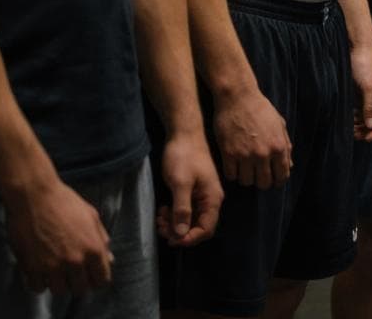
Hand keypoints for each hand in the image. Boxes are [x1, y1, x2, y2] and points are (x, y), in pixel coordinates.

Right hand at [3, 177, 113, 294]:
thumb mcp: (91, 216)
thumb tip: (109, 258)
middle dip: (78, 282)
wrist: (34, 195)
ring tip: (54, 270)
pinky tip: (40, 270)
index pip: (101, 281)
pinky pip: (38, 288)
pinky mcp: (32, 267)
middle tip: (71, 272)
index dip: (96, 279)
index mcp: (93, 249)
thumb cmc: (64, 202)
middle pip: (81, 289)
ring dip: (58, 282)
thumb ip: (101, 239)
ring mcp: (53, 266)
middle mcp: (75, 261)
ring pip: (60, 291)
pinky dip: (39, 282)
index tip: (90, 275)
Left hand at [157, 128, 221, 246]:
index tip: (171, 239)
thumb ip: (182, 210)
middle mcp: (210, 200)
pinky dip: (173, 214)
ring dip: (174, 224)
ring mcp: (201, 196)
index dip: (189, 238)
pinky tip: (162, 210)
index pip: (206, 229)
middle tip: (160, 228)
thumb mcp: (180, 184)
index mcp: (212, 199)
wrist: (184, 133)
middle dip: (179, 232)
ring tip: (159, 218)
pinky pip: (184, 211)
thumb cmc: (183, 157)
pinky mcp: (192, 192)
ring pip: (189, 220)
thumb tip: (180, 234)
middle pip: (197, 226)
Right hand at [212, 87, 292, 188]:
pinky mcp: (228, 153)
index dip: (278, 181)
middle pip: (263, 183)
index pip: (282, 176)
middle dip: (262, 182)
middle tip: (257, 175)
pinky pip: (231, 175)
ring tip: (245, 170)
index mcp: (278, 147)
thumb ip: (286, 146)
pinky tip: (234, 166)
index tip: (273, 181)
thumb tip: (289, 166)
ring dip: (246, 178)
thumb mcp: (279, 124)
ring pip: (246, 182)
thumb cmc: (260, 108)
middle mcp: (263, 154)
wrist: (238, 97)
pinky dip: (233, 174)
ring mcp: (245, 155)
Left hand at [350, 43, 371, 141]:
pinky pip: (362, 111)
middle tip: (353, 135)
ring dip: (361, 126)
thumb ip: (370, 107)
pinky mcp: (364, 95)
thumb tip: (371, 127)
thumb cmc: (366, 65)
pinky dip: (356, 118)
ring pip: (369, 118)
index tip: (364, 138)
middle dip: (367, 131)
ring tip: (349, 128)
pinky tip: (348, 119)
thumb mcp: (368, 87)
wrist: (359, 47)